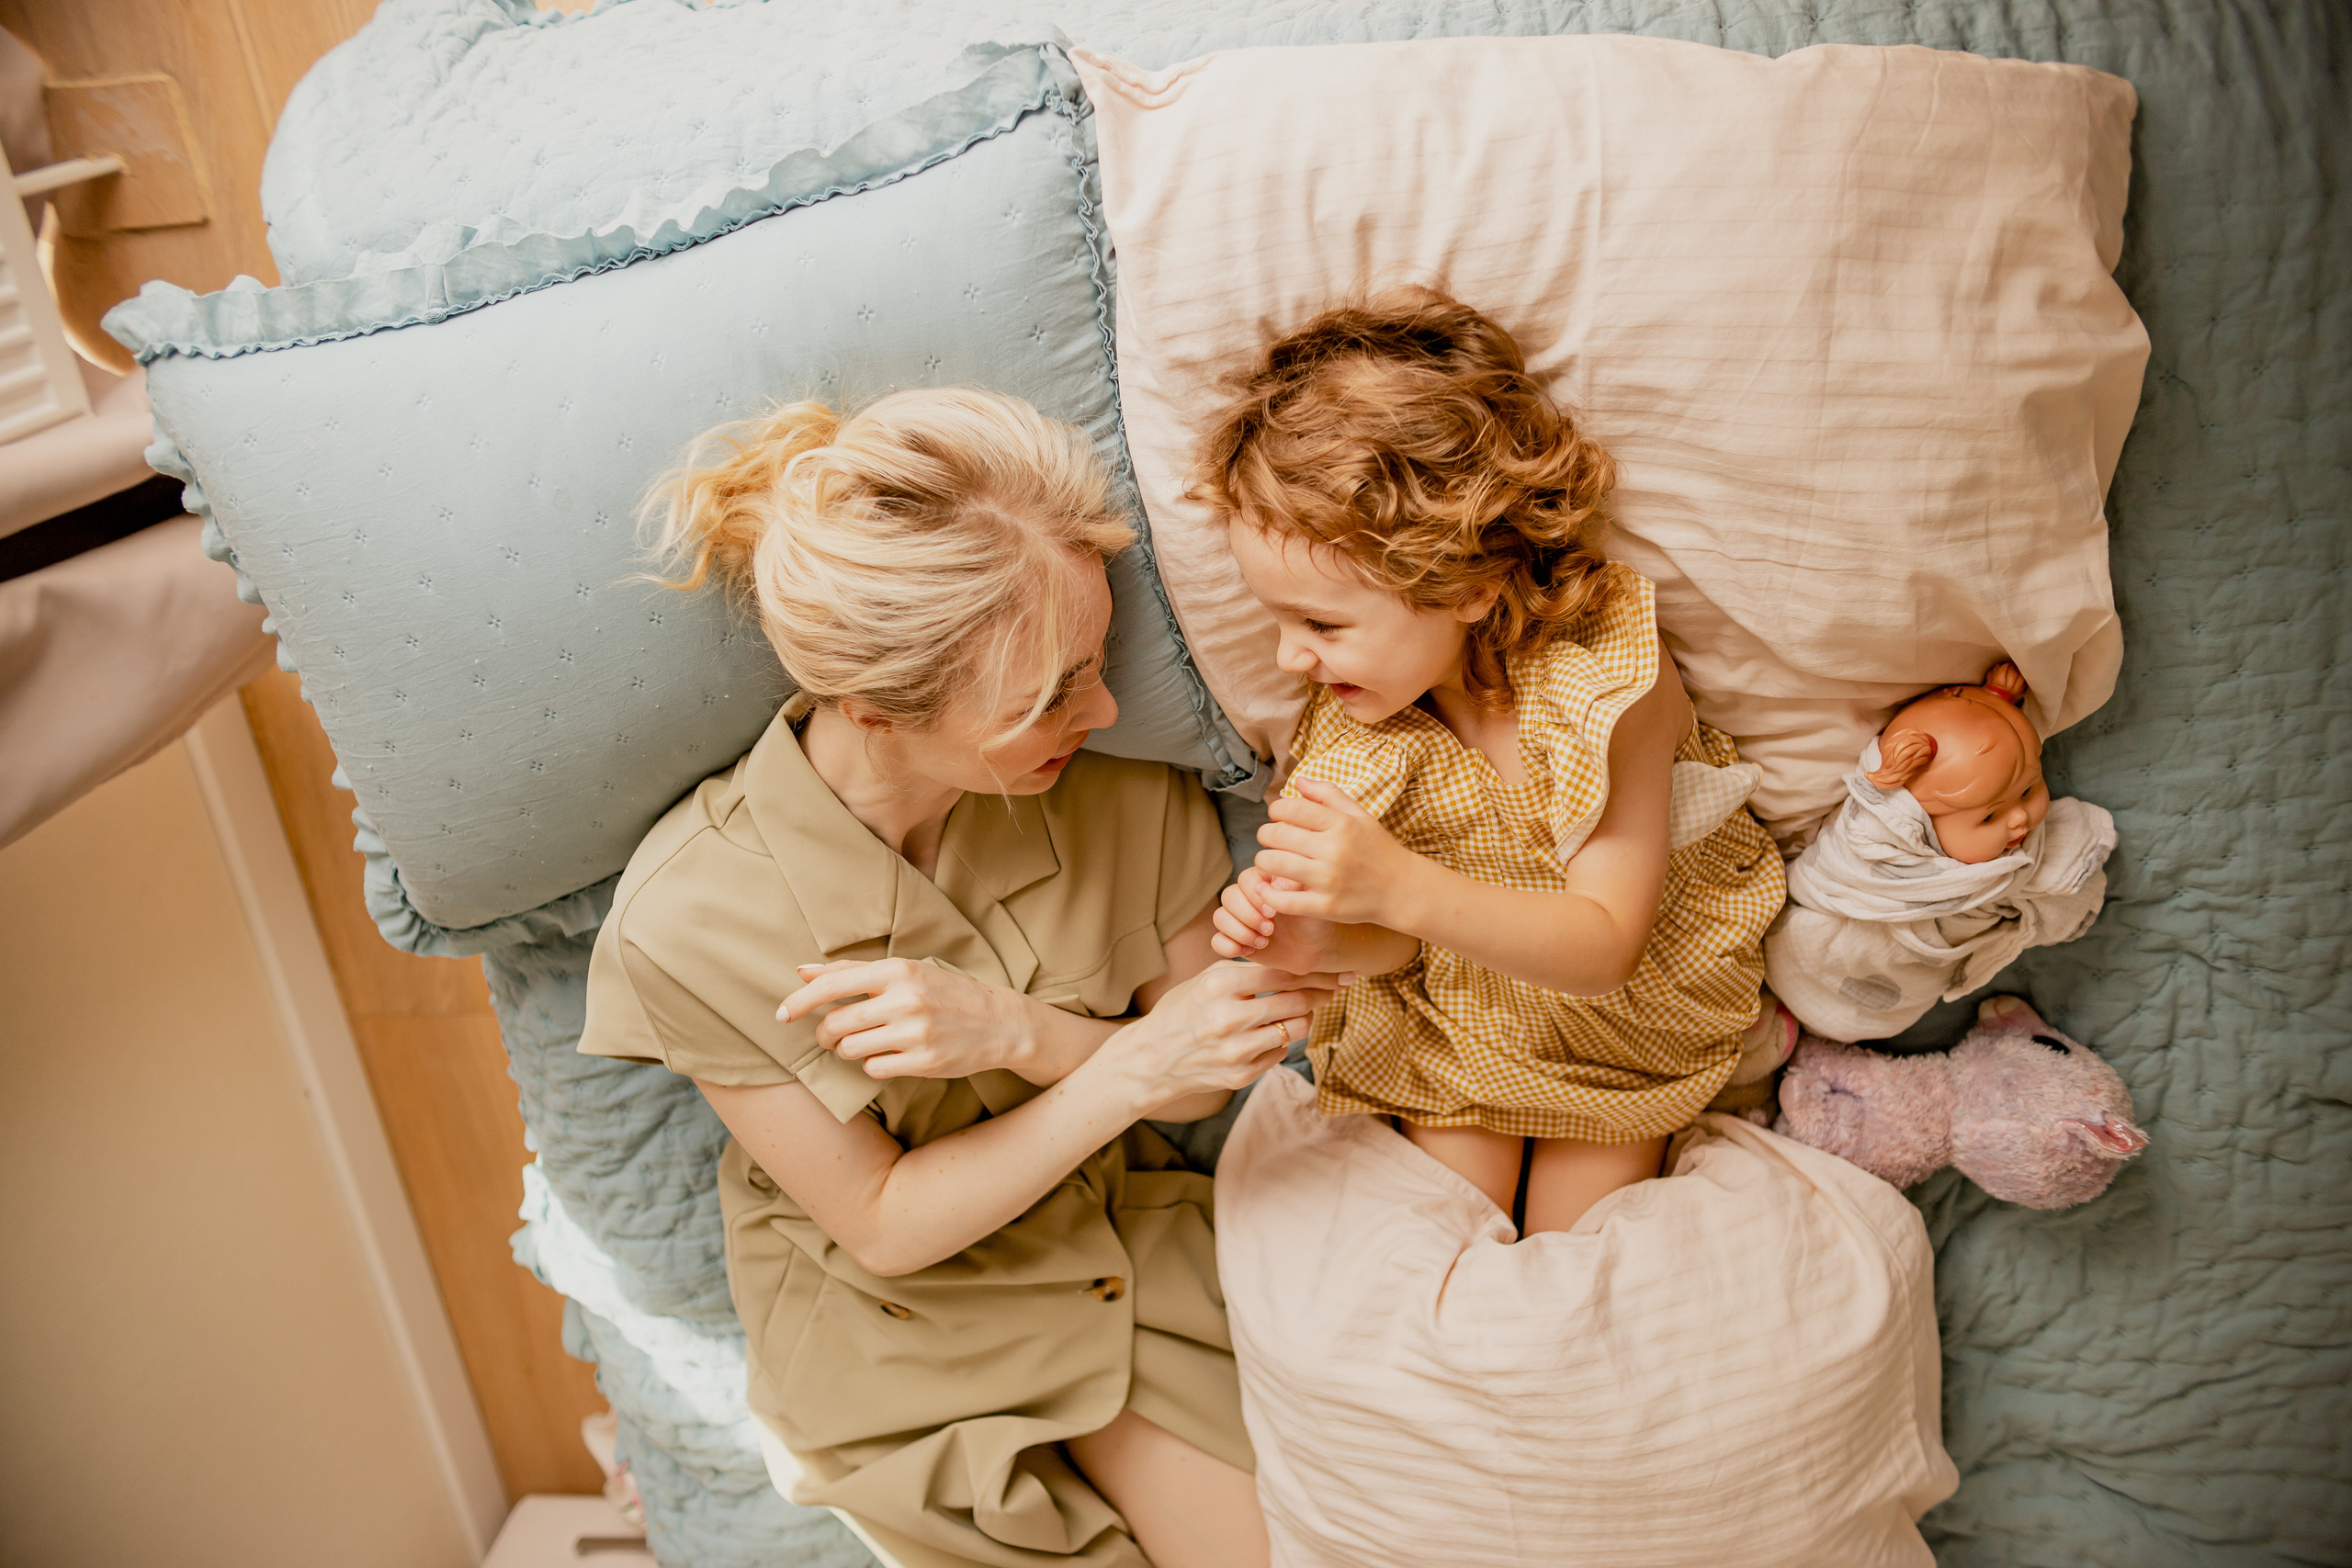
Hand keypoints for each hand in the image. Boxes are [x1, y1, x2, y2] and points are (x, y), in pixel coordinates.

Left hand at [778, 958, 1033, 1081]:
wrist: (999, 1022)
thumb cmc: (945, 993)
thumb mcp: (905, 972)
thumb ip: (852, 971)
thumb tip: (802, 971)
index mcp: (898, 970)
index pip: (832, 984)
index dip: (799, 1002)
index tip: (780, 1015)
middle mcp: (905, 999)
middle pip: (835, 1022)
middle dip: (824, 1033)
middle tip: (830, 1034)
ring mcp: (915, 1032)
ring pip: (850, 1049)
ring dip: (846, 1050)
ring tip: (863, 1043)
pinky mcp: (923, 1061)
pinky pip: (873, 1069)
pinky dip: (872, 1065)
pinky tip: (887, 1056)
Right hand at [1097, 961, 1339, 1117]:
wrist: (1151, 1059)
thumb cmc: (1181, 1012)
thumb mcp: (1205, 980)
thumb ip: (1246, 970)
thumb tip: (1294, 963)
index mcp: (1219, 986)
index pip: (1281, 974)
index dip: (1313, 972)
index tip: (1333, 971)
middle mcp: (1229, 1018)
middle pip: (1296, 1001)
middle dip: (1319, 993)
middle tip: (1331, 988)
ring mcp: (1236, 1050)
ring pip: (1295, 1029)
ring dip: (1303, 1018)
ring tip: (1299, 1010)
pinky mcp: (1241, 1075)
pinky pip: (1280, 1053)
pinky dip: (1280, 1042)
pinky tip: (1267, 1035)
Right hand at [1211, 866, 1345, 972]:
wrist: (1316, 949)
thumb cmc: (1315, 920)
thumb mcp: (1310, 901)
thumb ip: (1292, 889)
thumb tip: (1272, 886)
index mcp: (1265, 880)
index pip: (1246, 878)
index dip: (1255, 896)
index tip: (1273, 912)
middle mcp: (1248, 896)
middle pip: (1228, 896)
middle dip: (1248, 916)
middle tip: (1271, 929)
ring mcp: (1239, 918)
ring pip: (1219, 917)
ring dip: (1240, 931)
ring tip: (1264, 942)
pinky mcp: (1235, 939)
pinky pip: (1217, 940)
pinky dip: (1229, 946)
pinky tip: (1250, 951)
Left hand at [1251, 778, 1425, 927]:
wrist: (1402, 890)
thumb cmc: (1378, 849)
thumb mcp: (1360, 815)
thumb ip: (1329, 794)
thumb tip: (1297, 781)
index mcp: (1341, 824)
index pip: (1292, 808)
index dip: (1275, 810)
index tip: (1276, 815)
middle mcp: (1334, 850)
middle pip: (1276, 835)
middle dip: (1265, 834)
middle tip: (1269, 838)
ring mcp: (1329, 880)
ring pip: (1274, 864)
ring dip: (1263, 861)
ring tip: (1268, 860)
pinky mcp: (1326, 906)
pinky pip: (1283, 900)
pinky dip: (1268, 893)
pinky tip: (1268, 887)